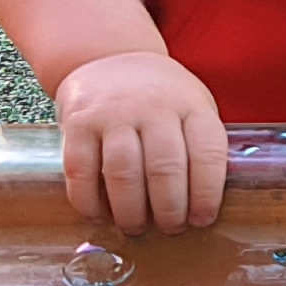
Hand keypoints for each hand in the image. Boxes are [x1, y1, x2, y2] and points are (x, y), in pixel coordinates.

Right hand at [55, 48, 229, 231]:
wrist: (109, 56)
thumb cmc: (160, 97)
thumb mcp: (192, 106)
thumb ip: (199, 147)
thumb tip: (204, 208)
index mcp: (191, 106)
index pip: (207, 153)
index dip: (207, 194)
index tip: (202, 220)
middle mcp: (153, 106)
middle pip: (165, 168)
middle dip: (169, 210)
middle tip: (170, 229)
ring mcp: (113, 112)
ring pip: (123, 173)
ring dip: (131, 211)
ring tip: (136, 227)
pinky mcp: (78, 121)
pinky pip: (81, 170)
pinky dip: (89, 201)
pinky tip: (100, 215)